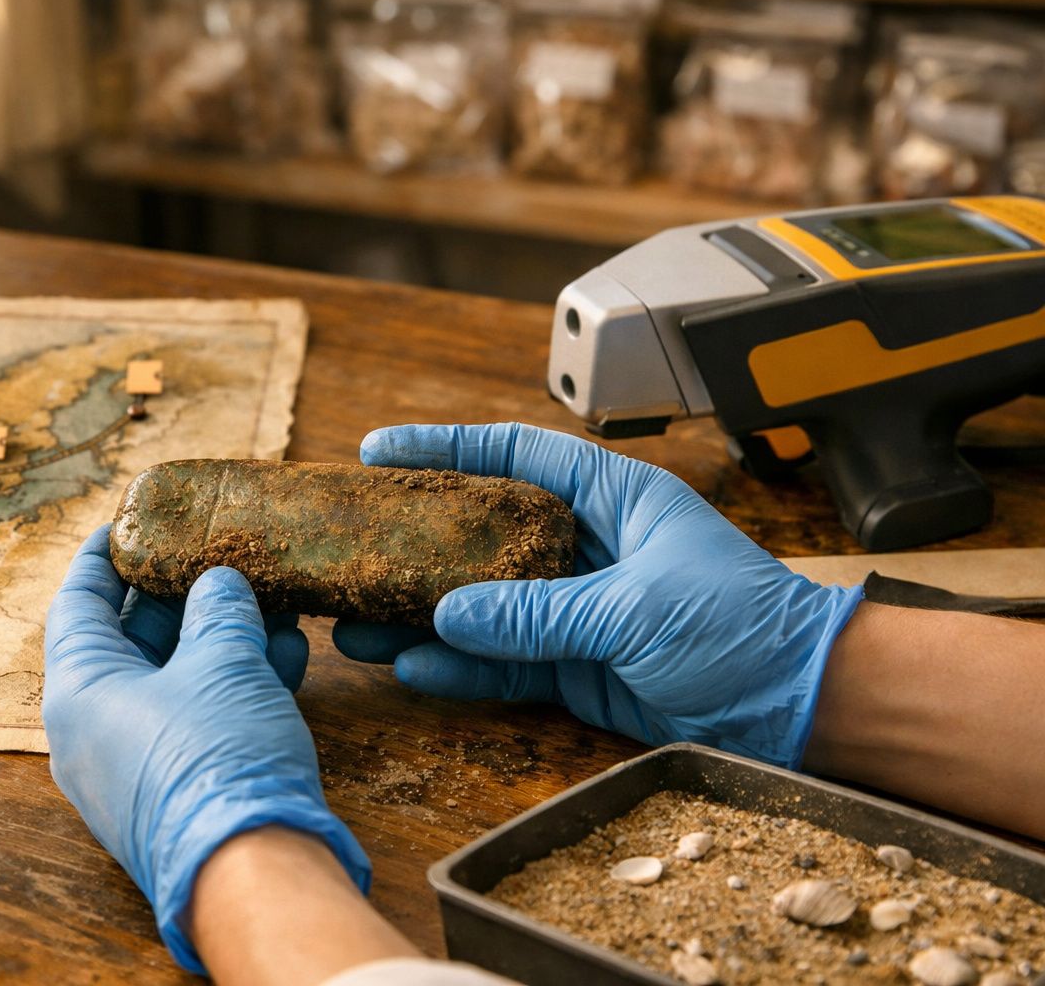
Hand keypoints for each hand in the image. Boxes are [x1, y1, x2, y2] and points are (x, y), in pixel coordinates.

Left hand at [43, 526, 369, 971]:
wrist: (251, 874)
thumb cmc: (217, 759)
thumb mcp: (223, 663)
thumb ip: (220, 611)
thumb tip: (219, 583)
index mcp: (79, 691)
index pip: (76, 605)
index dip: (102, 558)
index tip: (123, 523)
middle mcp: (96, 729)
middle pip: (131, 642)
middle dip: (182, 596)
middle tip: (214, 553)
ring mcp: (139, 764)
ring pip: (177, 680)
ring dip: (223, 638)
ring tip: (270, 599)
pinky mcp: (182, 790)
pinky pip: (201, 719)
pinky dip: (237, 684)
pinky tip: (289, 654)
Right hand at [333, 423, 862, 767]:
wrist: (802, 704)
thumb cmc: (741, 625)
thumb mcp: (635, 608)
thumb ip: (538, 612)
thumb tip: (446, 617)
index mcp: (611, 497)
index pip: (515, 456)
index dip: (445, 448)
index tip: (378, 450)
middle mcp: (585, 545)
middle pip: (481, 531)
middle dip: (415, 540)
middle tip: (350, 543)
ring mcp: (576, 608)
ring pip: (481, 604)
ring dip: (421, 614)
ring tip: (355, 623)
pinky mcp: (576, 667)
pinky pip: (503, 662)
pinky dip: (458, 668)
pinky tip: (408, 667)